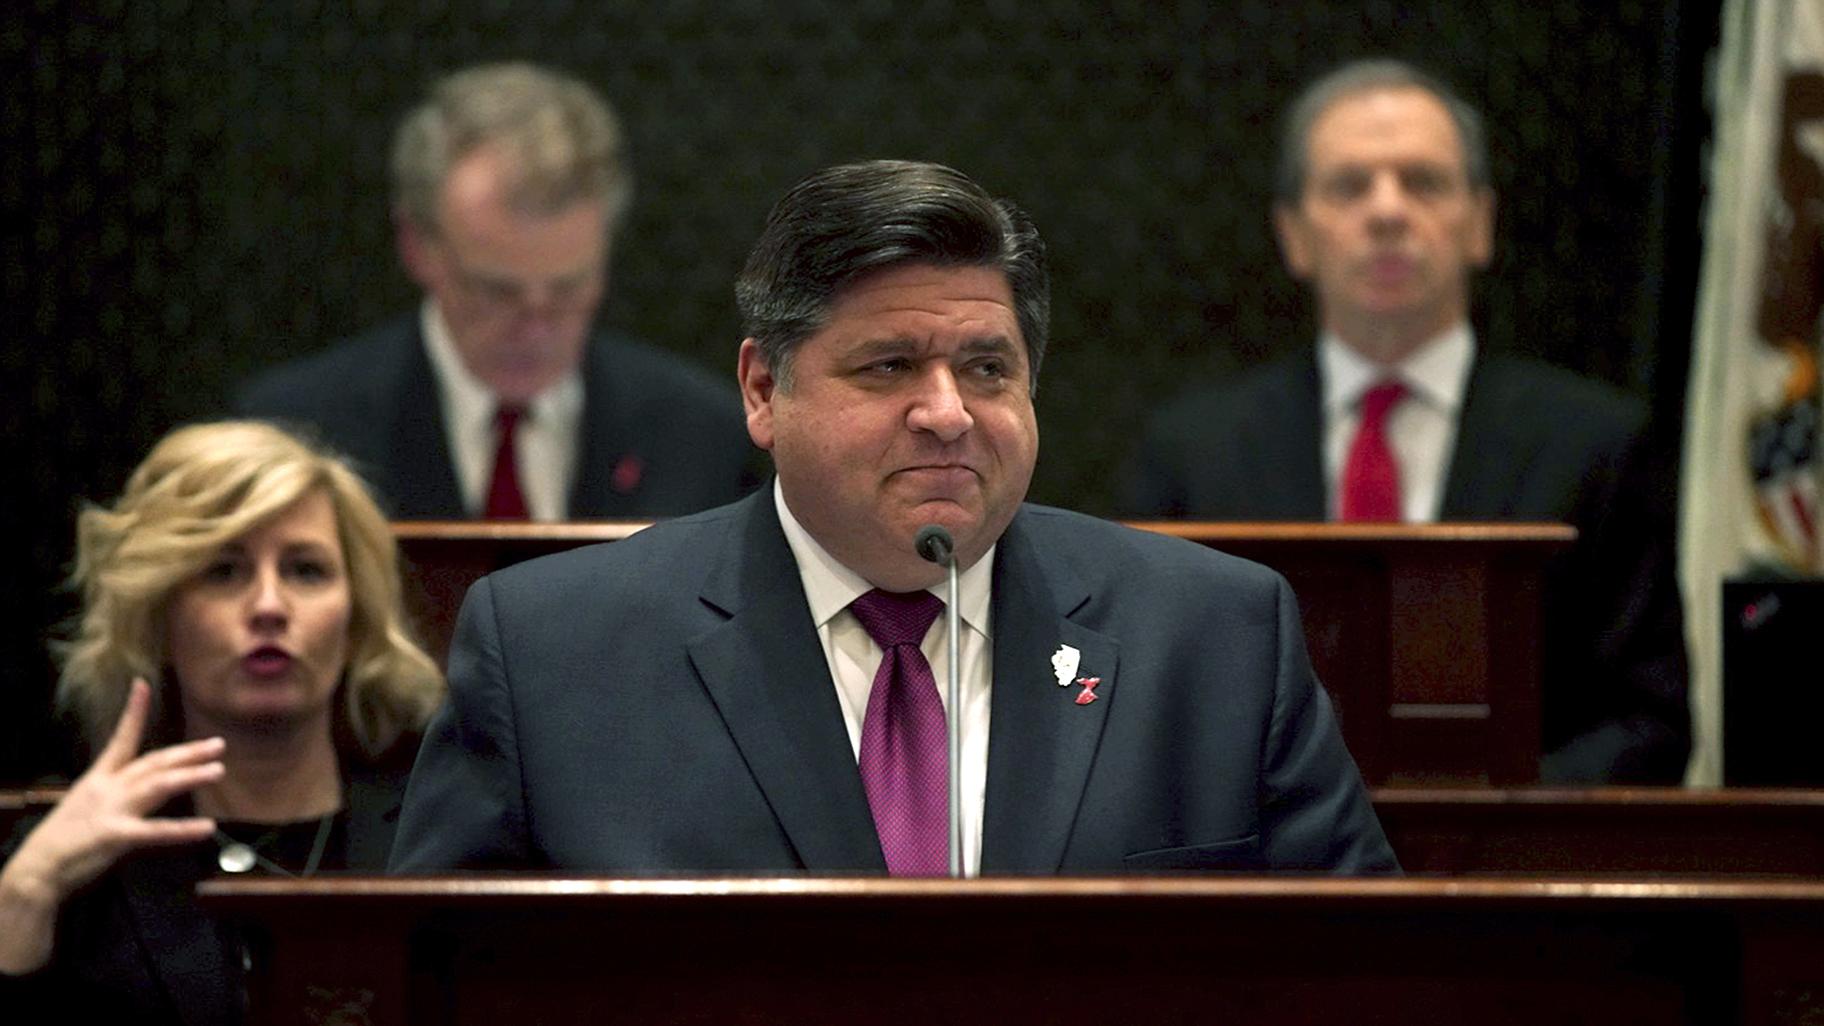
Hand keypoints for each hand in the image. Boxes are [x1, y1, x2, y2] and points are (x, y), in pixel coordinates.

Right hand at [0, 678, 222, 973]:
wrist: (37, 868)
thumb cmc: (63, 839)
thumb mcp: (88, 806)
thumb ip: (116, 795)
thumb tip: (142, 787)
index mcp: (98, 778)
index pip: (121, 739)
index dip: (133, 712)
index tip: (142, 685)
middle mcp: (107, 788)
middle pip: (153, 763)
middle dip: (187, 753)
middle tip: (218, 745)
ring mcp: (111, 810)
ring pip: (158, 786)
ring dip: (190, 776)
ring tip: (218, 771)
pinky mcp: (115, 836)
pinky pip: (155, 832)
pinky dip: (183, 830)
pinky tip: (207, 828)